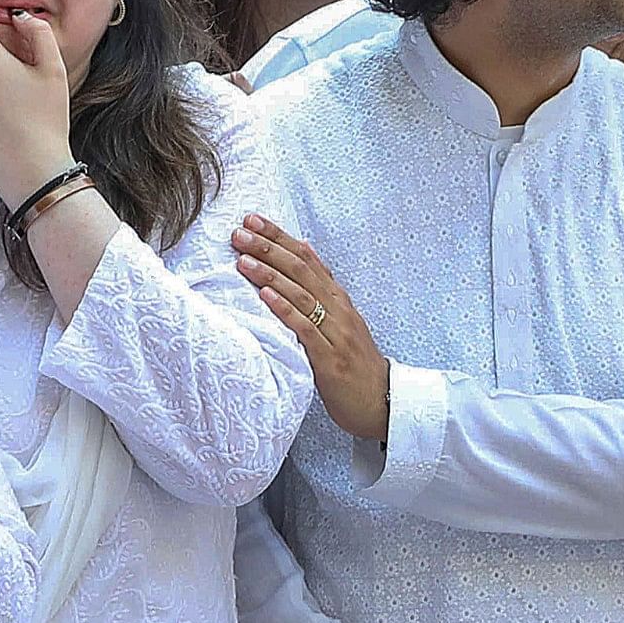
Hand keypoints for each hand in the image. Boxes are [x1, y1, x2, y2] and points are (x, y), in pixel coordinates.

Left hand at [234, 215, 391, 443]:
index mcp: (339, 299)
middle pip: (302, 269)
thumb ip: (321, 298)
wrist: (383, 402)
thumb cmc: (355, 365)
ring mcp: (337, 333)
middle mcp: (339, 309)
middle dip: (269, 248)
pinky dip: (284, 310)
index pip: (308, 257)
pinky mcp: (330, 358)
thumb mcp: (340, 325)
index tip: (253, 220)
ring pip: (302, 294)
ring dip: (270, 274)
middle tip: (240, 232)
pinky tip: (265, 296)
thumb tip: (299, 266)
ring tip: (243, 259)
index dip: (280, 237)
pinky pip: (305, 328)